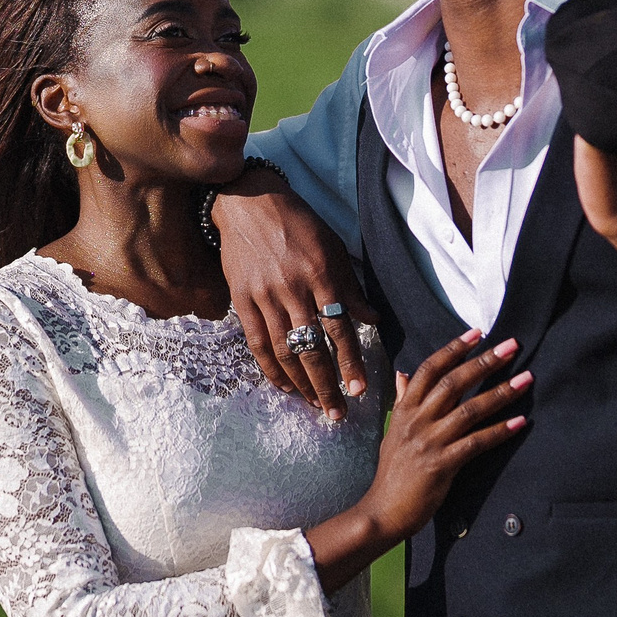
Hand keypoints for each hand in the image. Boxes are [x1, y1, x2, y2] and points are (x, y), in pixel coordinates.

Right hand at [209, 168, 378, 412]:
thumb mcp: (333, 248)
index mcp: (321, 275)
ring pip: (285, 351)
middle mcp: (293, 289)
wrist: (249, 203)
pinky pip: (258, 343)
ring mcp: (264, 296)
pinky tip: (285, 387)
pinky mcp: (242, 300)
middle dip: (327, 385)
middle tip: (338, 413)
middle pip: (312, 348)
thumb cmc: (299, 224)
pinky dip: (271, 369)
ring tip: (316, 406)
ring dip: (302, 384)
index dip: (350, 363)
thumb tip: (374, 320)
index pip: (339, 329)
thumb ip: (352, 287)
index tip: (359, 389)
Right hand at [304, 329, 530, 592]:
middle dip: (485, 361)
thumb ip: (402, 401)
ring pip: (469, 409)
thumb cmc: (392, 473)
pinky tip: (519, 422)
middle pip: (454, 382)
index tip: (477, 332)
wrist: (382, 511)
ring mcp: (429, 442)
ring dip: (501, 393)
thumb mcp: (393, 431)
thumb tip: (403, 374)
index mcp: (405, 409)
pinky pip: (476, 443)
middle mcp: (417, 420)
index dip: (454, 348)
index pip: (430, 368)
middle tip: (513, 346)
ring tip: (526, 379)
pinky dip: (499, 431)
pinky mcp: (442, 464)